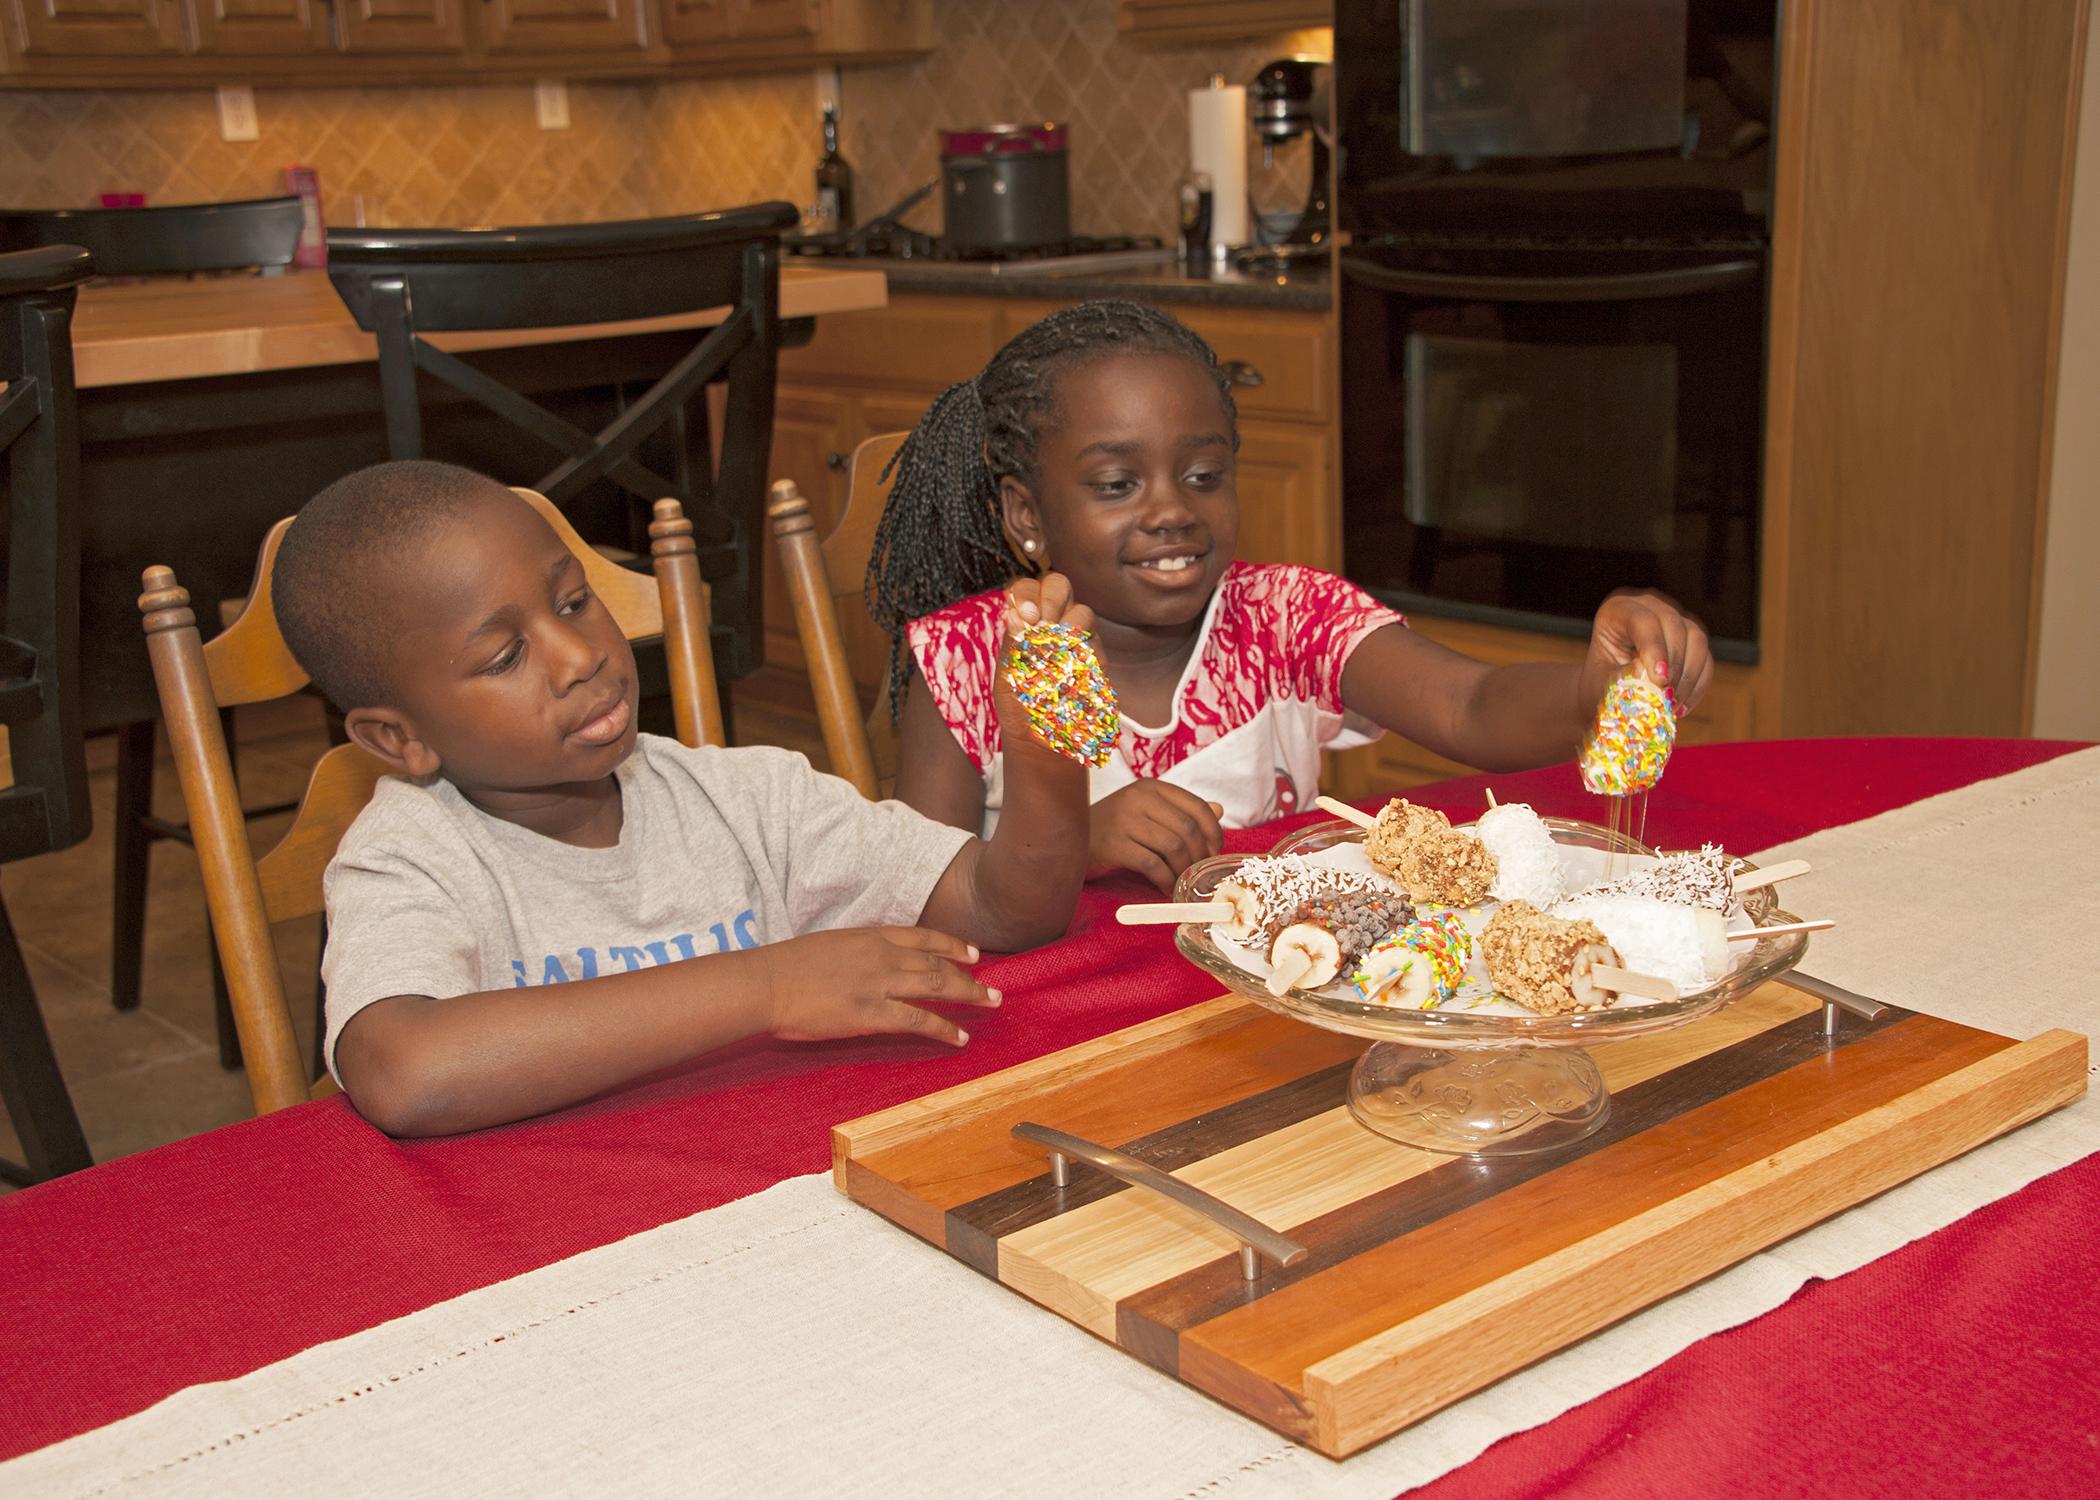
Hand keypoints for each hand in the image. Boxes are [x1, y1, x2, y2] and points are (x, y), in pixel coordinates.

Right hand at [762, 927, 998, 1047]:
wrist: (767, 982)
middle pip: (937, 963)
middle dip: (969, 976)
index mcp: (871, 936)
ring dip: (968, 995)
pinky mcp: (872, 1013)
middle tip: (993, 988)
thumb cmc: (788, 966)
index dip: (952, 944)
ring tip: (990, 1005)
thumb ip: (859, 952)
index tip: (972, 953)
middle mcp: (882, 955)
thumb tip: (874, 965)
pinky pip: (918, 1020)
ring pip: (936, 986)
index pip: (923, 937)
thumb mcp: (831, 944)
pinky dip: (944, 1028)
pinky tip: (960, 1037)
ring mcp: (879, 983)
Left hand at [994, 571, 1101, 759]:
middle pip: (1058, 584)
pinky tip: (1072, 675)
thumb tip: (1017, 616)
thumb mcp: (1007, 677)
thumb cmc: (1020, 707)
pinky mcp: (1097, 661)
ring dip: (1069, 627)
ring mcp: (1078, 639)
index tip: (1026, 618)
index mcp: (1025, 622)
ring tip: (1057, 653)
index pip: (1026, 588)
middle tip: (1043, 625)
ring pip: (1083, 612)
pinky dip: (1083, 655)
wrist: (1043, 742)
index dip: (1026, 594)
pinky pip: (1096, 646)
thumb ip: (1013, 646)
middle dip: (1051, 597)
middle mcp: (1053, 623)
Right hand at [1088, 781, 1224, 893]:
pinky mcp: (1113, 843)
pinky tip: (1166, 888)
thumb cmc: (1112, 827)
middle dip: (1200, 855)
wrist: (1068, 837)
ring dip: (1184, 869)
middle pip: (1187, 828)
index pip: (1196, 805)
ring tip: (1183, 882)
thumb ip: (1180, 810)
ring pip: (1173, 846)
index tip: (1214, 851)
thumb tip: (1219, 810)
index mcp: (1151, 787)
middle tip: (1199, 873)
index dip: (1213, 831)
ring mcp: (1124, 819)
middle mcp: (1138, 798)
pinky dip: (1165, 880)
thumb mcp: (1146, 812)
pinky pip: (1152, 864)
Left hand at [1580, 590, 1713, 720]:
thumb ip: (1628, 676)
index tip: (1660, 679)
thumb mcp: (1604, 680)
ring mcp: (1674, 620)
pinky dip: (1697, 685)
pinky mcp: (1691, 641)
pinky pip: (1706, 659)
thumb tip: (1658, 679)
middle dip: (1675, 665)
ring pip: (1696, 639)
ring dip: (1689, 676)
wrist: (1605, 690)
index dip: (1654, 648)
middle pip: (1674, 626)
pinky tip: (1682, 706)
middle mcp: (1649, 607)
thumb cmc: (1599, 683)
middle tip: (1668, 697)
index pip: (1643, 620)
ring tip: (1673, 705)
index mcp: (1618, 610)